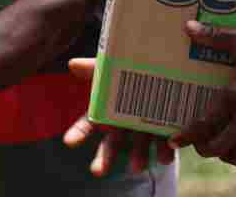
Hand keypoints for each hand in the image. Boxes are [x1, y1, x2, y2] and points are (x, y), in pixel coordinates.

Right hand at [62, 58, 174, 175]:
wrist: (167, 70)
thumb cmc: (133, 71)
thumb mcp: (113, 67)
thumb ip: (94, 68)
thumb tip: (72, 64)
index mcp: (107, 112)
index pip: (88, 125)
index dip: (78, 133)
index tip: (69, 142)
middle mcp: (123, 125)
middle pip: (110, 146)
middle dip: (103, 160)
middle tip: (97, 171)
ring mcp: (143, 132)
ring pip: (136, 150)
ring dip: (136, 159)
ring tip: (137, 167)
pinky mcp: (165, 134)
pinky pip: (164, 148)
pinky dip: (164, 153)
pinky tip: (165, 156)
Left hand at [169, 20, 235, 167]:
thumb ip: (216, 36)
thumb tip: (189, 27)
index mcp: (235, 95)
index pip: (203, 124)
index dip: (187, 137)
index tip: (174, 142)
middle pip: (219, 148)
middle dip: (206, 150)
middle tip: (202, 144)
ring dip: (230, 156)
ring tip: (226, 147)